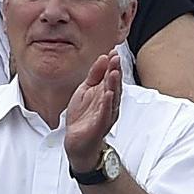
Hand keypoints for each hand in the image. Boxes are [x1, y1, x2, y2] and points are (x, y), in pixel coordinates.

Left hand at [60, 47, 126, 171]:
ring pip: (112, 98)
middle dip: (115, 71)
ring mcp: (106, 114)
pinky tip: (108, 94)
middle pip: (114, 85)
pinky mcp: (100, 125)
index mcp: (105, 93)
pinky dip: (107, 103)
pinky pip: (105, 113)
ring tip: (114, 72)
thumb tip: (103, 58)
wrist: (77, 142)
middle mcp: (109, 103)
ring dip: (114, 85)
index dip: (112, 64)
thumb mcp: (85, 90)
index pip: (110, 76)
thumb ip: (94, 75)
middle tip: (116, 58)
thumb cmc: (84, 116)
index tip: (113, 52)